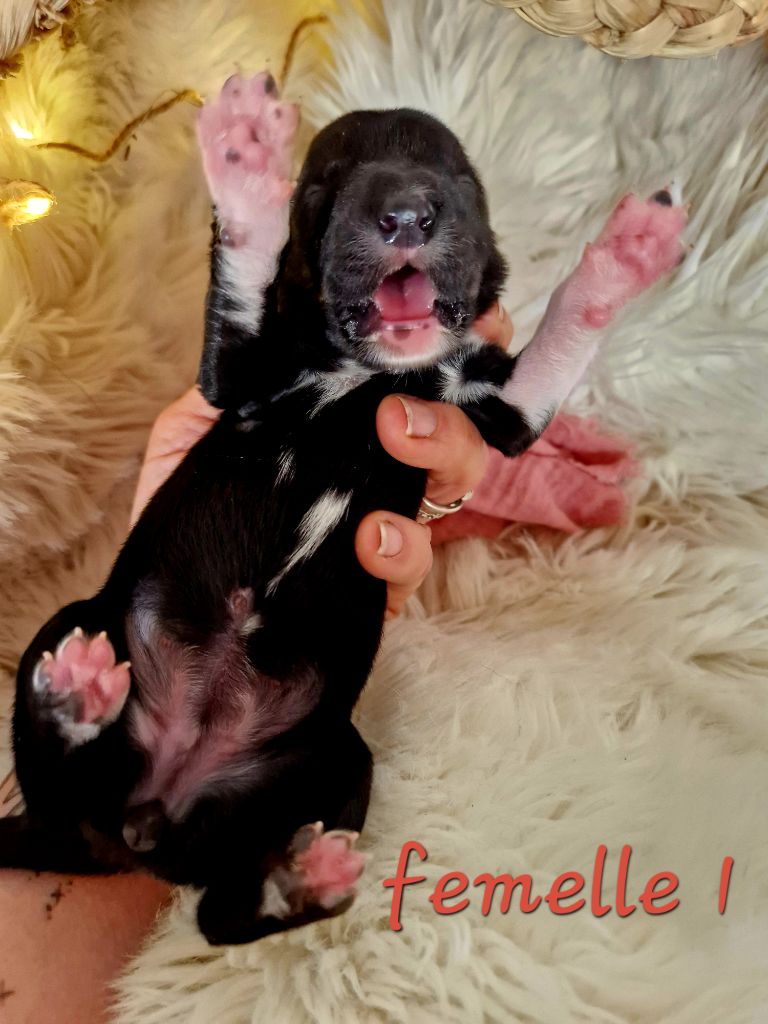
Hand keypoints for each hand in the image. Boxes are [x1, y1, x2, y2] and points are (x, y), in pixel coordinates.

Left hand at [131, 302, 512, 615]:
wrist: (170, 605)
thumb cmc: (185, 515)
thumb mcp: (188, 436)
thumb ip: (229, 390)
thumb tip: (263, 339)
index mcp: (344, 430)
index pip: (415, 383)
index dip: (454, 352)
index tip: (464, 322)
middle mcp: (375, 472)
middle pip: (455, 427)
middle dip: (450, 403)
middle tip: (400, 403)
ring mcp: (382, 527)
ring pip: (454, 483)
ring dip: (443, 450)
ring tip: (398, 437)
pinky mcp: (375, 588)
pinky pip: (413, 562)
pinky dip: (402, 545)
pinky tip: (371, 535)